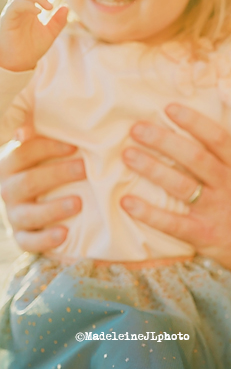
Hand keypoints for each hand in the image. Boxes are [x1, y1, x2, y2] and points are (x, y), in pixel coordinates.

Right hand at [0, 0, 68, 71]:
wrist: (19, 63)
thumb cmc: (31, 48)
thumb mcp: (50, 33)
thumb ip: (58, 21)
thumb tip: (66, 7)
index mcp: (27, 7)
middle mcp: (18, 7)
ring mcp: (11, 13)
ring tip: (48, 7)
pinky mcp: (7, 20)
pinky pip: (15, 6)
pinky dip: (28, 5)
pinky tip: (39, 12)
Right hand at [0, 129, 84, 251]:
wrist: (42, 207)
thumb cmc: (48, 169)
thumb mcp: (42, 152)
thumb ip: (39, 136)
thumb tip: (26, 127)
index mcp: (10, 166)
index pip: (22, 154)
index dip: (46, 148)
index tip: (74, 146)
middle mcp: (8, 190)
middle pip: (27, 182)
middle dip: (56, 175)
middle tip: (84, 169)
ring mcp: (14, 216)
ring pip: (28, 214)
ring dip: (53, 208)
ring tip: (78, 203)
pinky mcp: (22, 237)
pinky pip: (29, 241)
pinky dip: (45, 239)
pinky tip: (64, 234)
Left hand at [119, 103, 230, 279]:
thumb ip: (224, 160)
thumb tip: (189, 134)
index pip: (218, 139)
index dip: (193, 122)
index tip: (168, 108)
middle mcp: (230, 186)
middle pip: (195, 158)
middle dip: (164, 140)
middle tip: (137, 129)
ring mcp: (217, 211)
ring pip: (181, 185)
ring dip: (152, 168)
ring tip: (128, 155)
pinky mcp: (204, 234)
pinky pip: (172, 222)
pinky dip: (148, 213)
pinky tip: (127, 201)